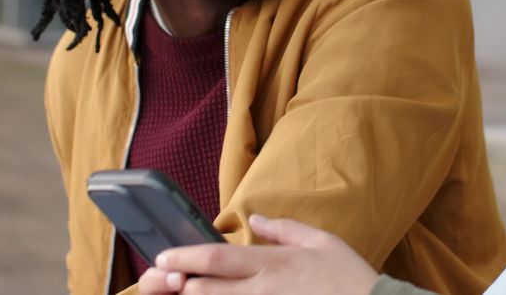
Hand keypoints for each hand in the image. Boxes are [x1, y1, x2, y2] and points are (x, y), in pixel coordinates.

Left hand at [138, 214, 379, 294]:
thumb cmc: (349, 277)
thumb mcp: (322, 241)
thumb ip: (283, 228)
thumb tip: (254, 218)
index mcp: (273, 264)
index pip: (218, 258)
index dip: (185, 257)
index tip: (163, 256)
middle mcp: (262, 291)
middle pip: (205, 290)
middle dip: (176, 285)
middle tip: (156, 280)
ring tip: (176, 293)